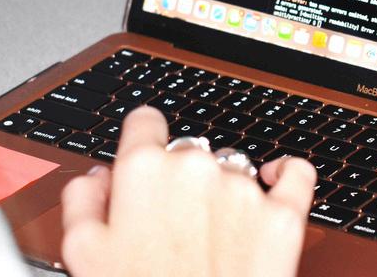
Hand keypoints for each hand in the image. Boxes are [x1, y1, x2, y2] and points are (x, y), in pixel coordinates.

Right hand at [61, 107, 316, 276]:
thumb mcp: (81, 254)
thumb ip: (84, 200)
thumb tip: (98, 177)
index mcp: (144, 170)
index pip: (145, 123)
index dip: (142, 141)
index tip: (145, 157)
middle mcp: (196, 168)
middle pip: (188, 152)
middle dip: (178, 180)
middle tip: (170, 227)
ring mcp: (243, 190)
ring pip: (232, 168)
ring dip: (222, 189)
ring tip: (210, 236)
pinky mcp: (282, 216)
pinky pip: (295, 175)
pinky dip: (285, 173)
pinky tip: (275, 178)